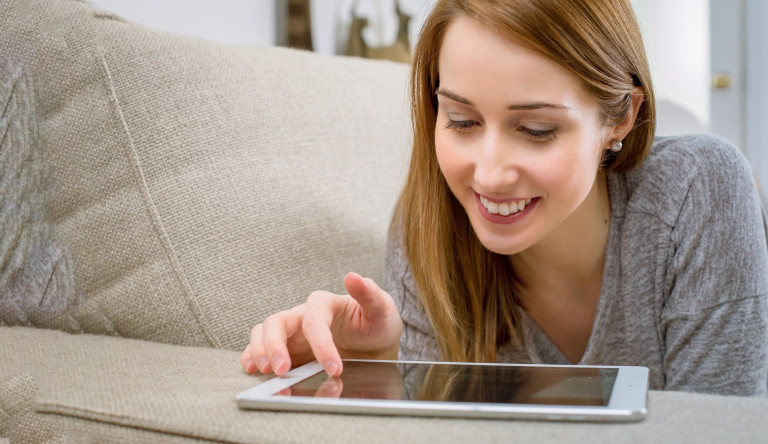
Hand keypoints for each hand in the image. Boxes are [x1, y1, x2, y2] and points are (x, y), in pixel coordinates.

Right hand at [240, 272, 402, 376]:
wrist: (374, 342)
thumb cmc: (376, 323)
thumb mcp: (382, 309)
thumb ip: (370, 294)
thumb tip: (353, 276)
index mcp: (324, 304)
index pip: (314, 320)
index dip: (321, 345)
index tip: (335, 368)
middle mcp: (303, 315)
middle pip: (277, 322)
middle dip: (274, 345)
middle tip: (282, 369)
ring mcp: (292, 332)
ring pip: (263, 332)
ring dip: (259, 350)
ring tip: (266, 370)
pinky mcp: (287, 348)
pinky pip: (260, 348)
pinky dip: (252, 356)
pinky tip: (253, 369)